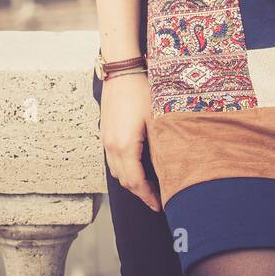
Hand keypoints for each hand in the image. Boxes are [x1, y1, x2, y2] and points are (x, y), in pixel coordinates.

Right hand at [99, 73, 161, 212]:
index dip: (147, 196)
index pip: (135, 181)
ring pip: (116, 171)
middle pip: (124, 180)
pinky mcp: (105, 132)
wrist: (121, 70)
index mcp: (124, 145)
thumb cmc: (141, 91)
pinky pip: (112, 159)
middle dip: (139, 192)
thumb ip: (160, 146)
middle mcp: (111, 146)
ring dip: (131, 181)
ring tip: (148, 186)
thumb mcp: (156, 119)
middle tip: (156, 199)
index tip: (159, 205)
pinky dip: (124, 168)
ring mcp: (105, 139)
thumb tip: (169, 169)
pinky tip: (136, 166)